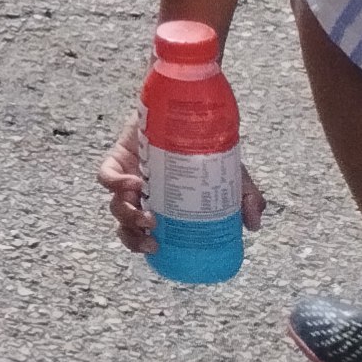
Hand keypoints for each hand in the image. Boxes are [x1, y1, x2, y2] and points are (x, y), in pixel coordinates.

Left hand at [97, 107, 266, 254]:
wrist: (190, 111)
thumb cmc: (206, 150)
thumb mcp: (231, 177)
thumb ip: (245, 199)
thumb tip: (254, 226)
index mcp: (157, 205)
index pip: (138, 233)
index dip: (140, 245)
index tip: (157, 251)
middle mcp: (138, 195)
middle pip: (123, 223)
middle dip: (132, 237)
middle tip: (153, 237)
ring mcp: (126, 176)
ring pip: (115, 203)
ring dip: (127, 215)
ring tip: (149, 216)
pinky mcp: (117, 157)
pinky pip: (106, 176)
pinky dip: (115, 184)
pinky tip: (134, 185)